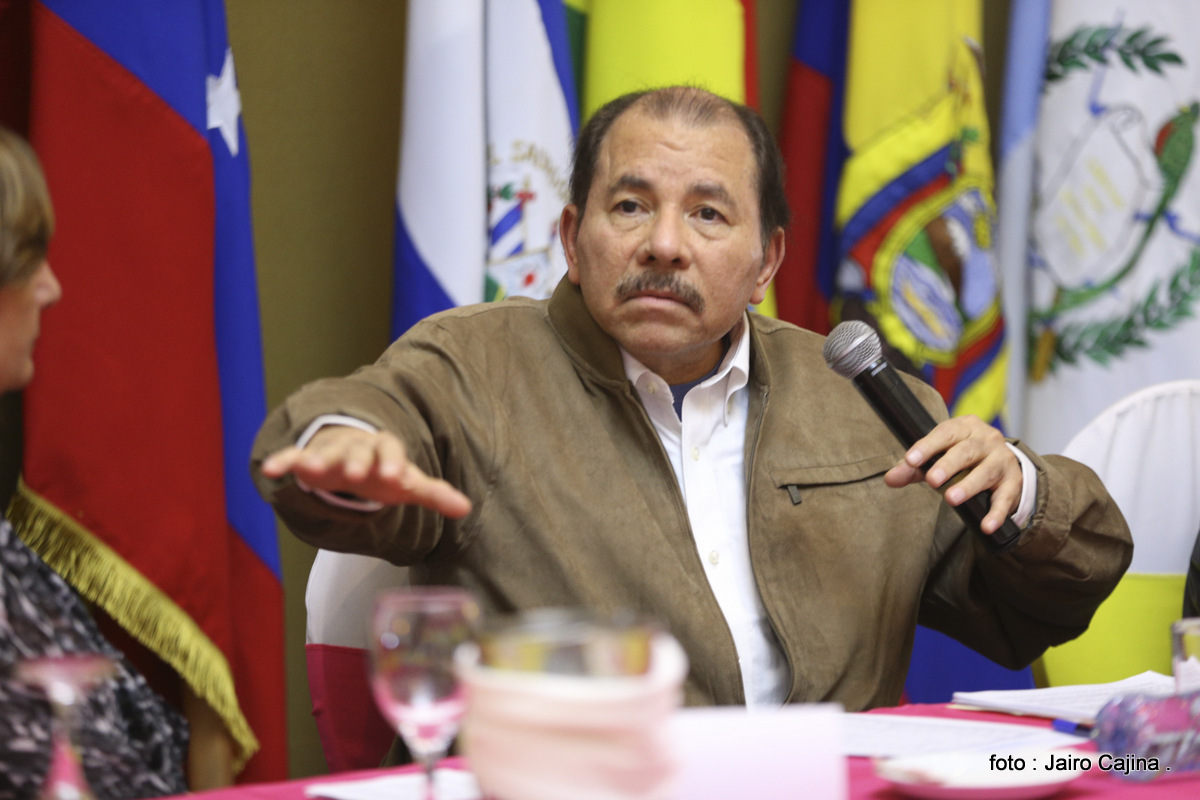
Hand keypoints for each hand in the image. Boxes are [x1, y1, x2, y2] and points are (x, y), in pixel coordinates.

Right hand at [260, 425, 471, 517]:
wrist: (354, 451)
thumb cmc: (384, 469)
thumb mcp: (408, 482)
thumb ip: (434, 493)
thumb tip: (465, 508)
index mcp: (386, 448)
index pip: (392, 450)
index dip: (395, 462)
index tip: (398, 478)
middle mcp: (358, 446)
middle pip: (359, 450)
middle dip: (357, 461)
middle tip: (356, 474)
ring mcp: (332, 450)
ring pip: (326, 452)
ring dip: (318, 459)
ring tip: (310, 469)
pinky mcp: (307, 457)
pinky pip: (294, 458)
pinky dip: (283, 462)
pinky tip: (270, 470)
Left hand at [884, 415, 1020, 533]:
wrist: (1002, 464)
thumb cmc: (963, 458)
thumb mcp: (938, 457)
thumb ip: (913, 468)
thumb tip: (890, 479)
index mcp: (966, 427)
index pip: (945, 432)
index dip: (928, 445)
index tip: (911, 460)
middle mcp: (987, 439)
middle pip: (967, 450)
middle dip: (948, 465)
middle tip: (932, 480)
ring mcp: (1002, 460)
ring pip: (986, 472)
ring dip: (969, 486)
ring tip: (951, 499)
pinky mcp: (1013, 483)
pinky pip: (1005, 498)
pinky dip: (996, 513)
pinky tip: (986, 526)